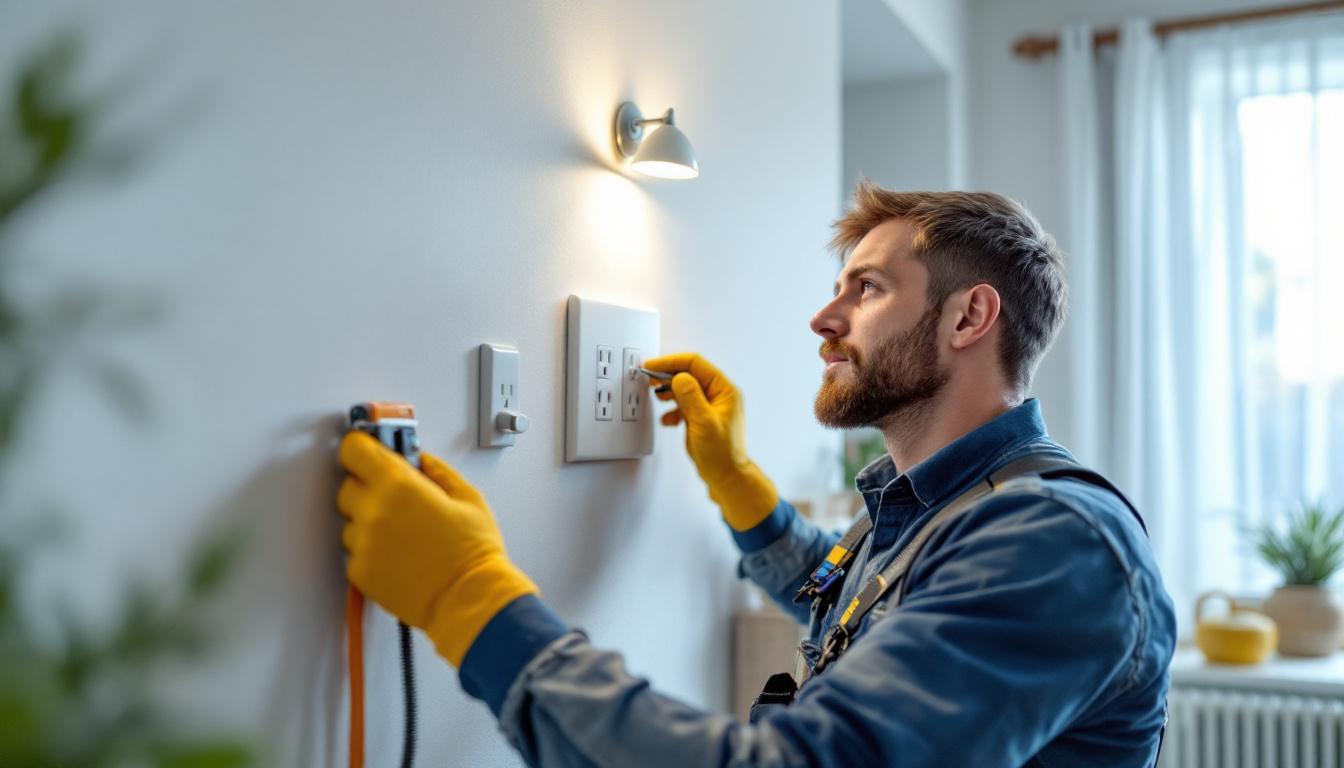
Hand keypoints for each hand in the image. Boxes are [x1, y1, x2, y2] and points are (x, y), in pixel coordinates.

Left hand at [337, 432, 537, 666]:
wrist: (468, 600)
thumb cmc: (473, 553)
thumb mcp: (468, 497)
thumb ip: (437, 471)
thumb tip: (420, 461)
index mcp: (399, 485)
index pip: (354, 449)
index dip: (362, 448)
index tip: (369, 450)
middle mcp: (374, 511)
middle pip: (348, 485)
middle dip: (368, 487)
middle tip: (397, 498)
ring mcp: (363, 544)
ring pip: (351, 521)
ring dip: (370, 521)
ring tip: (404, 534)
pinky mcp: (360, 572)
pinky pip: (355, 551)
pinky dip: (371, 551)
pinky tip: (400, 555)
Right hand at [643, 352, 777, 530]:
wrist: (726, 477)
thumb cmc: (722, 454)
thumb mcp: (704, 423)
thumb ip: (691, 398)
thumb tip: (679, 377)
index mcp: (724, 390)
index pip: (696, 364)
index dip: (672, 363)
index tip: (653, 366)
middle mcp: (718, 395)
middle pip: (689, 374)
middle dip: (668, 376)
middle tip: (649, 380)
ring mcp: (709, 406)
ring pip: (684, 389)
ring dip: (669, 393)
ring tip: (658, 399)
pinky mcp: (701, 417)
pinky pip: (683, 405)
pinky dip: (672, 409)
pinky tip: (668, 420)